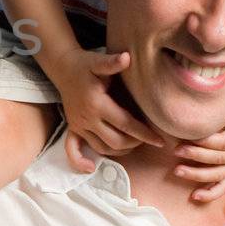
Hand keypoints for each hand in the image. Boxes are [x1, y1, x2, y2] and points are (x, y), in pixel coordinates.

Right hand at [57, 49, 161, 172]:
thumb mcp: (98, 61)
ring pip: (102, 148)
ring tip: (134, 144)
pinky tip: (91, 168)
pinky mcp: (73, 128)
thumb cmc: (85, 64)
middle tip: (149, 139)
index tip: (160, 141)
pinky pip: (75, 150)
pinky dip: (81, 162)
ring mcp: (78, 125)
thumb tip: (128, 57)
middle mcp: (87, 118)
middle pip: (116, 141)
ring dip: (120, 150)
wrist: (63, 67)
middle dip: (135, 143)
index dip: (145, 134)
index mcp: (97, 104)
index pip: (126, 124)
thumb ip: (112, 62)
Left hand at [171, 91, 224, 202]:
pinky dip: (209, 193)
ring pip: (216, 175)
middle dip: (197, 155)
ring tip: (177, 170)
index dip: (209, 142)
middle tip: (177, 150)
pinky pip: (221, 187)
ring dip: (197, 174)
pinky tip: (195, 196)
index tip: (192, 138)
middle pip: (218, 159)